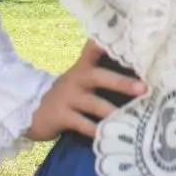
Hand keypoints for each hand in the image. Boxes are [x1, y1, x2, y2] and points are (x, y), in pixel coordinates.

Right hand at [24, 39, 145, 140]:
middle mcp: (77, 78)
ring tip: (131, 117)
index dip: (110, 43)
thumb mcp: (81, 75)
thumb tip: (139, 66)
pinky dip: (96, 130)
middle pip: (100, 77)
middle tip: (144, 88)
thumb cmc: (69, 93)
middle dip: (122, 83)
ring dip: (112, 110)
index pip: (95, 48)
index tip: (130, 40)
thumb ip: (102, 67)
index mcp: (84, 66)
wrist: (31, 109)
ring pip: (93, 104)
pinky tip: (109, 135)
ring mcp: (68, 98)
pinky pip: (82, 124)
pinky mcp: (61, 116)